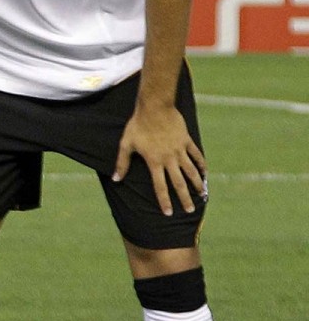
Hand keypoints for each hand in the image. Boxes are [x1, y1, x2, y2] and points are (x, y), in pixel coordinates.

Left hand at [114, 101, 206, 216]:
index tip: (168, 213)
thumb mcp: (126, 144)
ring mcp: (180, 150)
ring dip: (197, 184)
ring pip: (191, 172)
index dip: (164, 200)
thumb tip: (116, 179)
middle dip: (184, 198)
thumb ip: (122, 163)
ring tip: (202, 195)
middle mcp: (169, 159)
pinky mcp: (187, 141)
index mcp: (154, 162)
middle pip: (178, 183)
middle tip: (189, 211)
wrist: (155, 107)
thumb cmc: (138, 125)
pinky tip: (205, 173)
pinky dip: (201, 165)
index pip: (159, 186)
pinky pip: (196, 156)